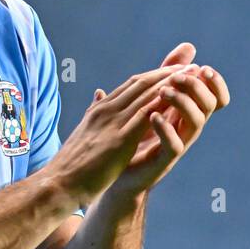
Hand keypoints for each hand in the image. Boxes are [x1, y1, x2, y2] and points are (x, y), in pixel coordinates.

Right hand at [51, 57, 200, 205]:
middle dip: (167, 72)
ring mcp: (111, 123)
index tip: (173, 69)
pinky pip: (144, 116)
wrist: (58, 183)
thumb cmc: (71, 164)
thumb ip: (94, 112)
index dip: (154, 75)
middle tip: (190, 64)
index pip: (131, 85)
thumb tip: (99, 93)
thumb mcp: (83, 131)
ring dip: (170, 83)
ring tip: (191, 76)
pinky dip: (161, 104)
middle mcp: (105, 110)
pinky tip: (178, 99)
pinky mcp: (119, 140)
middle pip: (141, 83)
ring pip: (145, 94)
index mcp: (99, 110)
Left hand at [95, 43, 229, 196]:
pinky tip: (153, 115)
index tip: (203, 67)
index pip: (215, 95)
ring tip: (164, 91)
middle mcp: (187, 127)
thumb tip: (189, 46)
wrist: (116, 169)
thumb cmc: (136, 132)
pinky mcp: (164, 160)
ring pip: (196, 123)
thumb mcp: (151, 97)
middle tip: (179, 76)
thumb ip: (167, 73)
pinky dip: (166, 129)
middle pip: (209, 105)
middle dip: (198, 87)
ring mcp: (178, 144)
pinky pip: (175, 145)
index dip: (215, 82)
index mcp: (186, 112)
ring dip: (182, 103)